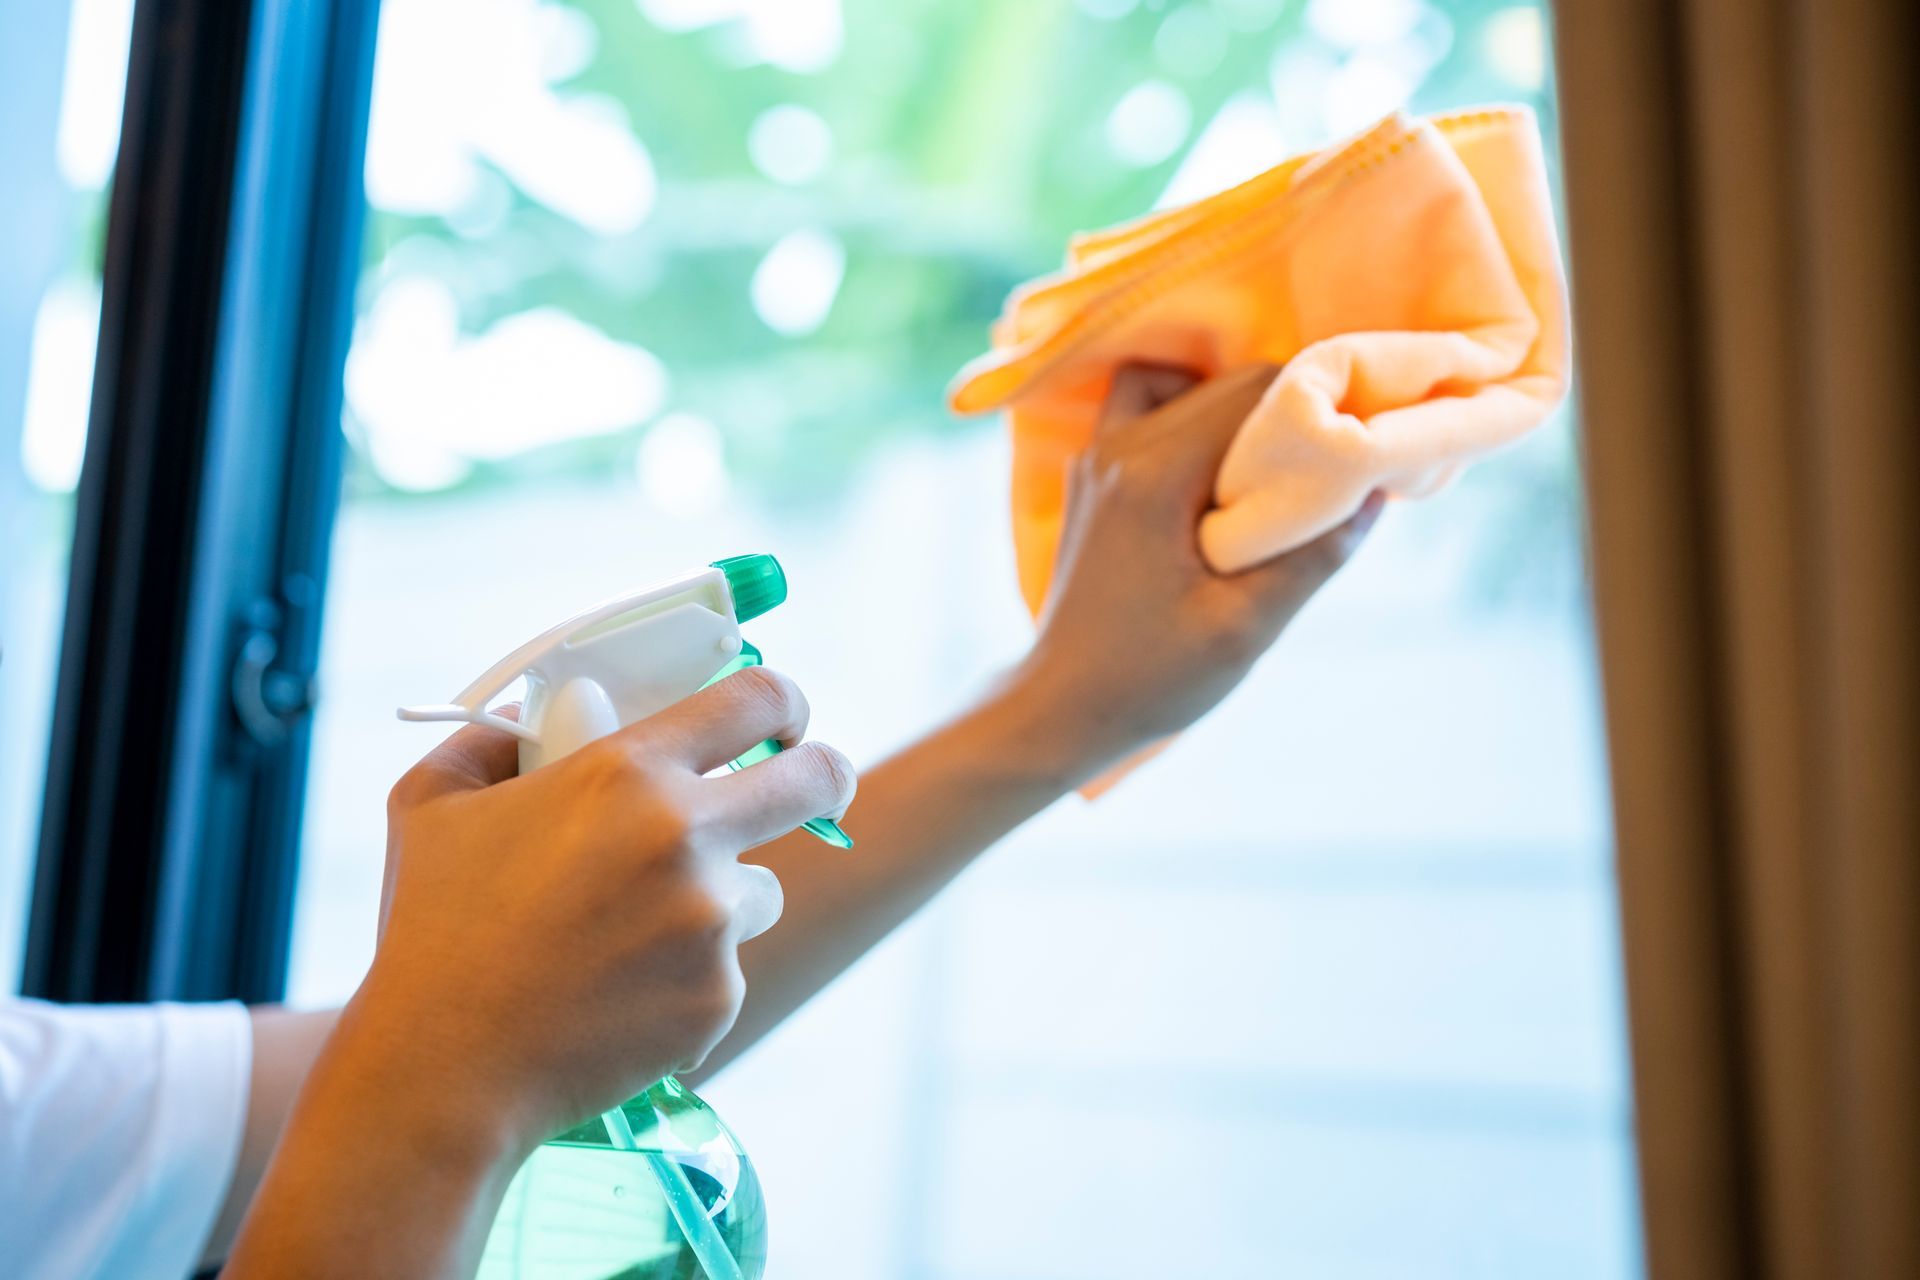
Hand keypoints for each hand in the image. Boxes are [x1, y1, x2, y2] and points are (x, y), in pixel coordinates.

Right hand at [346, 667, 854, 1153]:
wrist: (446, 1067)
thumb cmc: (431, 931)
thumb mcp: (429, 804)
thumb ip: (488, 742)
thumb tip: (532, 722)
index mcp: (626, 773)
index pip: (755, 701)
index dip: (784, 702)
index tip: (784, 720)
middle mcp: (685, 838)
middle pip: (818, 781)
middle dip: (826, 777)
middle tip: (809, 789)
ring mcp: (710, 923)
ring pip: (761, 889)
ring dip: (723, 898)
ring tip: (631, 934)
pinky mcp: (718, 996)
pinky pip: (725, 968)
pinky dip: (685, 977)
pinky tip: (615, 996)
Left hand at [1013, 362, 1381, 768]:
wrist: (1061, 709)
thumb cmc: (1150, 680)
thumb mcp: (1245, 630)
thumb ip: (1314, 558)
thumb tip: (1378, 492)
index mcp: (1155, 475)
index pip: (1256, 391)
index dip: (1320, 406)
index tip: (1363, 438)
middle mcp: (1118, 447)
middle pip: (1226, 383)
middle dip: (1288, 410)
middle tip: (1335, 460)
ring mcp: (1098, 456)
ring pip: (1187, 386)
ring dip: (1238, 411)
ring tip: (1276, 467)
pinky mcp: (1093, 474)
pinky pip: (1151, 411)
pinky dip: (1194, 420)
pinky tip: (1225, 474)